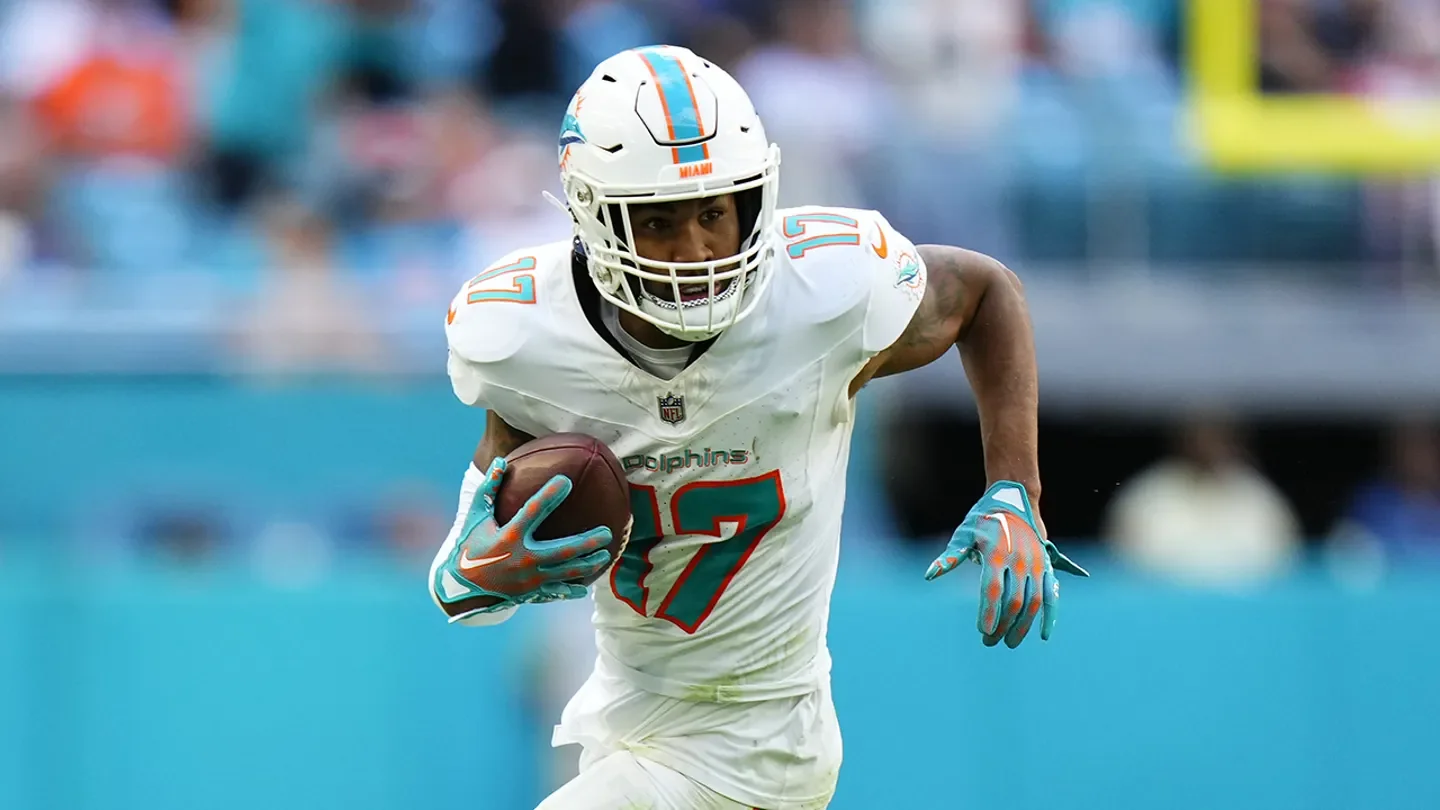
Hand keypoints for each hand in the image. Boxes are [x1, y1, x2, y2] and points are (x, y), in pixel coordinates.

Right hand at [433, 458, 613, 614]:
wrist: (460, 586)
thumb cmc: (471, 544)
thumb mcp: (476, 516)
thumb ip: (489, 489)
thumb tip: (502, 461)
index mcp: (508, 537)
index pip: (532, 512)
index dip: (549, 495)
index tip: (566, 481)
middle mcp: (521, 559)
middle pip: (562, 551)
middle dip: (586, 542)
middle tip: (606, 532)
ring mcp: (528, 580)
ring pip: (565, 572)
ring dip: (587, 564)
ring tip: (606, 555)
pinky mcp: (529, 594)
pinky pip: (554, 592)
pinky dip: (570, 590)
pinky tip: (584, 587)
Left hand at [925, 481, 1087, 647]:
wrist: (1015, 501)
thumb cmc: (983, 520)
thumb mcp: (964, 535)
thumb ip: (950, 557)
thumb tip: (930, 576)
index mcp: (996, 553)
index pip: (993, 589)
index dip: (989, 612)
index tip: (983, 631)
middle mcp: (1019, 560)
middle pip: (1012, 600)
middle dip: (1001, 624)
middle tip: (989, 641)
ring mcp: (1035, 564)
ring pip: (1032, 602)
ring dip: (1022, 625)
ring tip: (1009, 642)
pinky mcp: (1046, 567)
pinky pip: (1050, 595)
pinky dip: (1049, 616)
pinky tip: (1042, 635)